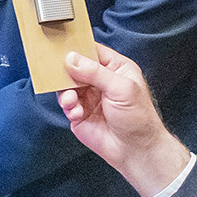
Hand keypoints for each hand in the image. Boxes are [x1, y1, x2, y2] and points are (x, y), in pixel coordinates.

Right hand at [56, 45, 190, 196]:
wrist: (135, 150)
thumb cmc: (138, 118)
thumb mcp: (121, 88)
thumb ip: (95, 72)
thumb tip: (71, 58)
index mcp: (115, 68)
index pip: (92, 51)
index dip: (77, 48)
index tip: (61, 46)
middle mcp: (100, 80)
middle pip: (75, 67)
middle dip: (66, 71)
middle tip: (59, 73)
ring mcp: (89, 96)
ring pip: (67, 85)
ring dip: (66, 92)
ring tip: (72, 100)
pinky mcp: (79, 113)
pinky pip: (66, 104)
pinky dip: (69, 107)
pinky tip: (78, 113)